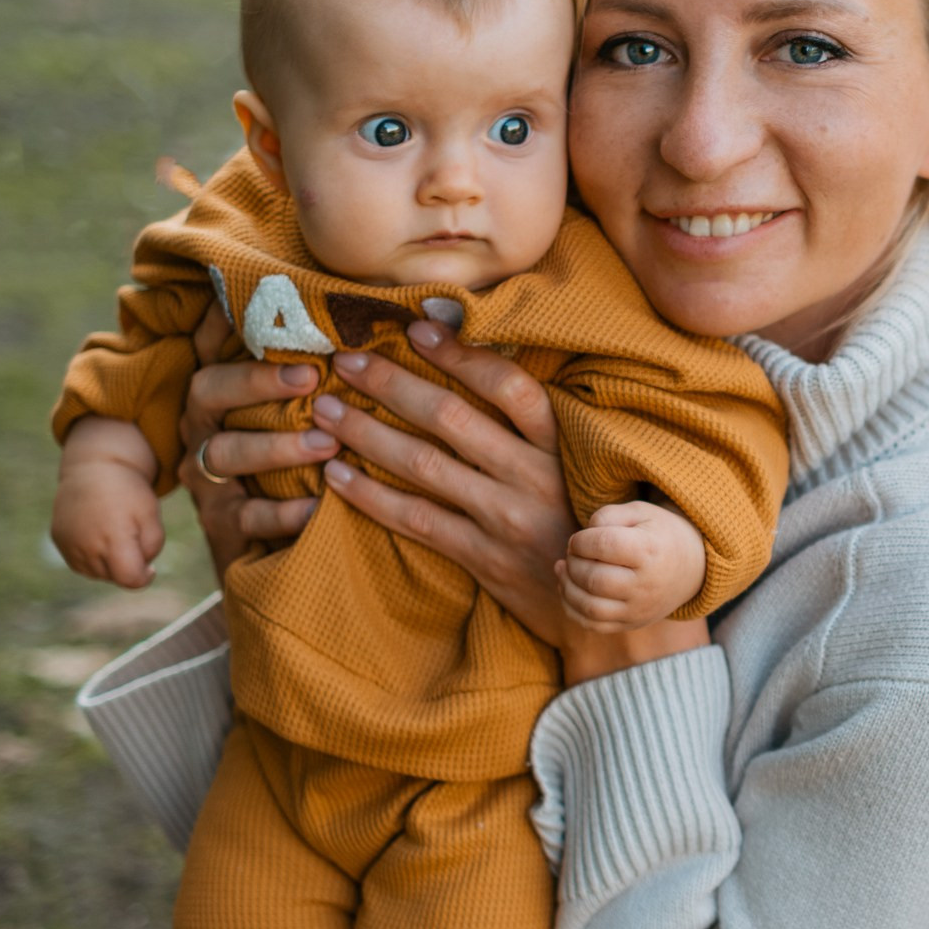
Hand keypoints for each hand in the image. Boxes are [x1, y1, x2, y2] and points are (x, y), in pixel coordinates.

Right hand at [51, 421, 165, 586]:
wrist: (94, 467)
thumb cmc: (129, 492)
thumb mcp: (152, 517)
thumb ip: (151, 549)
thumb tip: (139, 571)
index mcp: (114, 538)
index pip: (129, 579)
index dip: (144, 577)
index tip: (150, 568)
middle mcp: (87, 545)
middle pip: (113, 577)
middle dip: (127, 566)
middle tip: (131, 539)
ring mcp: (69, 544)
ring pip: (96, 573)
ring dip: (109, 563)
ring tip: (115, 535)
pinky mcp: (59, 540)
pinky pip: (80, 563)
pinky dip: (92, 557)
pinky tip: (99, 535)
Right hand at [178, 305, 332, 577]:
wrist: (279, 553)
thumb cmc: (303, 466)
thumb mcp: (306, 415)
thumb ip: (322, 372)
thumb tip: (390, 318)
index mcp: (222, 396)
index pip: (213, 349)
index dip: (222, 321)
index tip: (246, 298)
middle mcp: (206, 430)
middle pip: (209, 392)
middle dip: (255, 382)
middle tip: (310, 377)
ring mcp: (209, 479)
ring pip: (225, 453)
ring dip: (275, 447)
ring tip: (326, 445)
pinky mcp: (224, 526)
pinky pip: (247, 517)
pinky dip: (284, 512)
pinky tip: (321, 506)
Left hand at [301, 324, 571, 640]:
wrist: (603, 601)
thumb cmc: (584, 520)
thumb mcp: (578, 465)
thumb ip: (537, 426)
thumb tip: (481, 362)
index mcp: (561, 446)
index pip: (509, 386)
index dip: (461, 354)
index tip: (417, 327)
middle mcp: (534, 477)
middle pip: (452, 419)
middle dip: (392, 384)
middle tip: (346, 362)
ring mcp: (507, 519)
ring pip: (424, 466)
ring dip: (367, 434)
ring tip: (325, 411)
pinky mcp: (485, 559)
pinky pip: (417, 521)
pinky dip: (371, 497)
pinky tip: (336, 475)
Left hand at [560, 501, 707, 633]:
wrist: (692, 568)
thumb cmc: (659, 535)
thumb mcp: (640, 512)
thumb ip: (608, 515)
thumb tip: (580, 539)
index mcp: (650, 550)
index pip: (603, 545)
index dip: (580, 540)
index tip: (579, 538)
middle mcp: (646, 584)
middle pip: (594, 579)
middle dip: (573, 563)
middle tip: (574, 553)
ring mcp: (639, 609)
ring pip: (590, 607)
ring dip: (567, 586)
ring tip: (565, 569)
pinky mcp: (632, 623)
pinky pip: (593, 625)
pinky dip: (572, 608)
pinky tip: (569, 589)